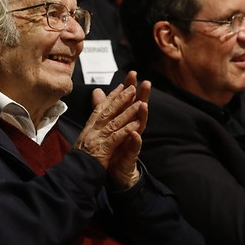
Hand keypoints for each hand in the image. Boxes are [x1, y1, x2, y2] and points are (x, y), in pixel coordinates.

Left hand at [74, 71, 149, 189]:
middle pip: (138, 109)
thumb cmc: (115, 146)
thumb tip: (98, 91)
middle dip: (143, 96)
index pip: (129, 100)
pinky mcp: (131, 154)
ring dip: (143, 115)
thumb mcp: (108, 124)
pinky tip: (135, 133)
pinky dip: (135, 140)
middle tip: (146, 83)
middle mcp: (132, 127)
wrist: (116, 170)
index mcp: (126, 119)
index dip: (130, 88)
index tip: (132, 74)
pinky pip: (134, 147)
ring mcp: (133, 140)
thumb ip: (103, 108)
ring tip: (143, 104)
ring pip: (140, 125)